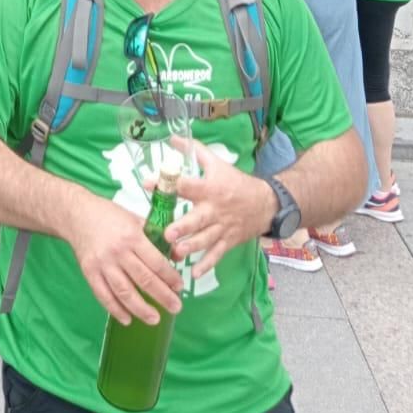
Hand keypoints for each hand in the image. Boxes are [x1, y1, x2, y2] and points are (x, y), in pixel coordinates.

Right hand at [62, 184, 183, 326]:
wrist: (77, 214)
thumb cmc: (109, 215)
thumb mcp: (134, 219)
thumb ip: (153, 236)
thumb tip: (174, 255)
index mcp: (132, 236)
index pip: (156, 262)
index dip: (170, 277)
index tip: (179, 287)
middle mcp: (118, 252)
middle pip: (144, 280)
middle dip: (163, 296)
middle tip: (176, 308)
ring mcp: (102, 263)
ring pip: (124, 292)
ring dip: (141, 309)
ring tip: (154, 319)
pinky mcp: (89, 272)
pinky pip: (104, 295)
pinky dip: (116, 310)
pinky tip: (127, 319)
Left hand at [165, 138, 276, 278]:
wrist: (265, 203)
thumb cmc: (236, 182)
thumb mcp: (217, 163)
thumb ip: (194, 151)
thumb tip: (172, 138)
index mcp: (209, 188)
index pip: (185, 185)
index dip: (167, 183)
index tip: (147, 184)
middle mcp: (214, 209)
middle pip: (197, 219)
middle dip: (182, 227)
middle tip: (167, 234)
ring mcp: (221, 228)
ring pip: (205, 240)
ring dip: (191, 247)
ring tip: (176, 253)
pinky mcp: (228, 241)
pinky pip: (217, 254)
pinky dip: (207, 264)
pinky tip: (194, 274)